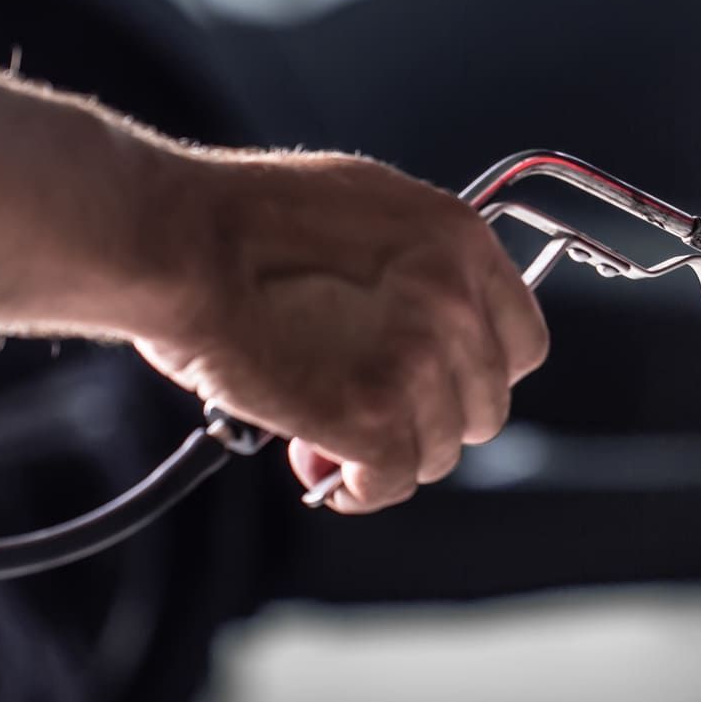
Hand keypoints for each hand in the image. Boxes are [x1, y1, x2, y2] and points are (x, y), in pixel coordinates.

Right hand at [136, 152, 547, 512]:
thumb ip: (411, 270)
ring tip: (326, 439)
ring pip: (439, 451)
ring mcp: (419, 362)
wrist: (179, 241)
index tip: (437, 385)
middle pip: (485, 406)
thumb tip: (417, 328)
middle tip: (370, 415)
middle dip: (429, 419)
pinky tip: (326, 473)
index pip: (521, 343)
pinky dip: (361, 489)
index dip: (474, 374)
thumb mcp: (361, 212)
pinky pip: (392, 480)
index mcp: (461, 242)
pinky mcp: (374, 416)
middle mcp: (456, 301)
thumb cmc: (240, 220)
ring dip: (388, 454)